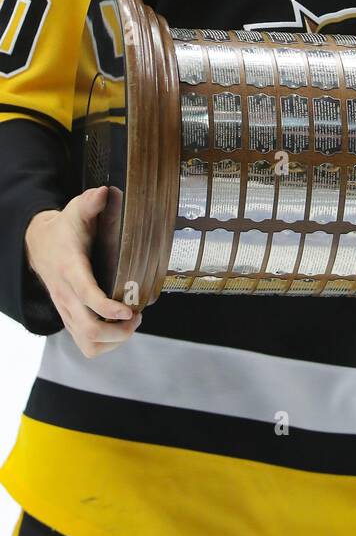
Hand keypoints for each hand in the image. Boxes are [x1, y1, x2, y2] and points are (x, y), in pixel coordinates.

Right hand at [25, 187, 141, 356]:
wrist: (38, 245)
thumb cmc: (64, 230)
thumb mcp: (74, 211)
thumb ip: (90, 203)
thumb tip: (104, 192)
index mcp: (71, 269)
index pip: (87, 295)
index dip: (107, 307)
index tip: (129, 311)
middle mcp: (67, 295)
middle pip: (89, 329)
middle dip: (118, 331)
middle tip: (136, 317)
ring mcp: (67, 310)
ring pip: (87, 342)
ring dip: (113, 340)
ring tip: (130, 325)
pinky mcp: (69, 318)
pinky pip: (85, 343)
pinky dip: (105, 344)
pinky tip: (118, 329)